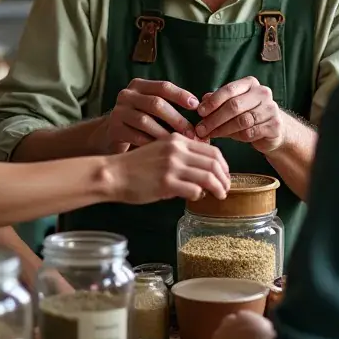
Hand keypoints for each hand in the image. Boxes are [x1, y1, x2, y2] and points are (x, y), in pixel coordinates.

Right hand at [99, 79, 202, 152]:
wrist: (110, 137)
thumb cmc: (140, 124)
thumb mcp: (153, 110)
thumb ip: (171, 109)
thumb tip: (203, 118)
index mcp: (139, 86)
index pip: (163, 86)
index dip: (181, 95)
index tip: (197, 106)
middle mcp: (126, 95)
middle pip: (156, 103)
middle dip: (176, 118)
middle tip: (192, 133)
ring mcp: (118, 112)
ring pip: (146, 120)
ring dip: (166, 133)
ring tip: (180, 145)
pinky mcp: (114, 129)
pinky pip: (136, 136)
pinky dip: (152, 144)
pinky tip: (164, 152)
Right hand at [109, 133, 229, 204]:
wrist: (112, 174)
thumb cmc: (135, 166)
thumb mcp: (160, 150)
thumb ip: (180, 155)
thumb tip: (203, 169)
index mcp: (176, 140)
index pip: (212, 150)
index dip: (224, 165)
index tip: (224, 175)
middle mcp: (176, 149)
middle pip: (215, 163)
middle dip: (225, 178)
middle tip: (225, 188)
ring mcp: (172, 166)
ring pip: (209, 176)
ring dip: (218, 188)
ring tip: (219, 195)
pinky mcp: (166, 182)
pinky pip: (195, 190)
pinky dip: (200, 195)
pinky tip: (196, 198)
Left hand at [194, 77, 288, 154]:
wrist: (274, 129)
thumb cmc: (249, 114)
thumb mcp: (233, 105)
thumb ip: (218, 102)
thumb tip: (202, 102)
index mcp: (250, 84)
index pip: (229, 90)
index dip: (213, 101)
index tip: (200, 112)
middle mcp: (263, 93)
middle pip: (234, 105)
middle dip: (215, 118)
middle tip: (201, 128)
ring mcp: (270, 109)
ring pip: (242, 120)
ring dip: (223, 129)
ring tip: (210, 134)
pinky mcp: (274, 126)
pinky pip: (251, 132)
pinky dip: (236, 136)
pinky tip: (228, 138)